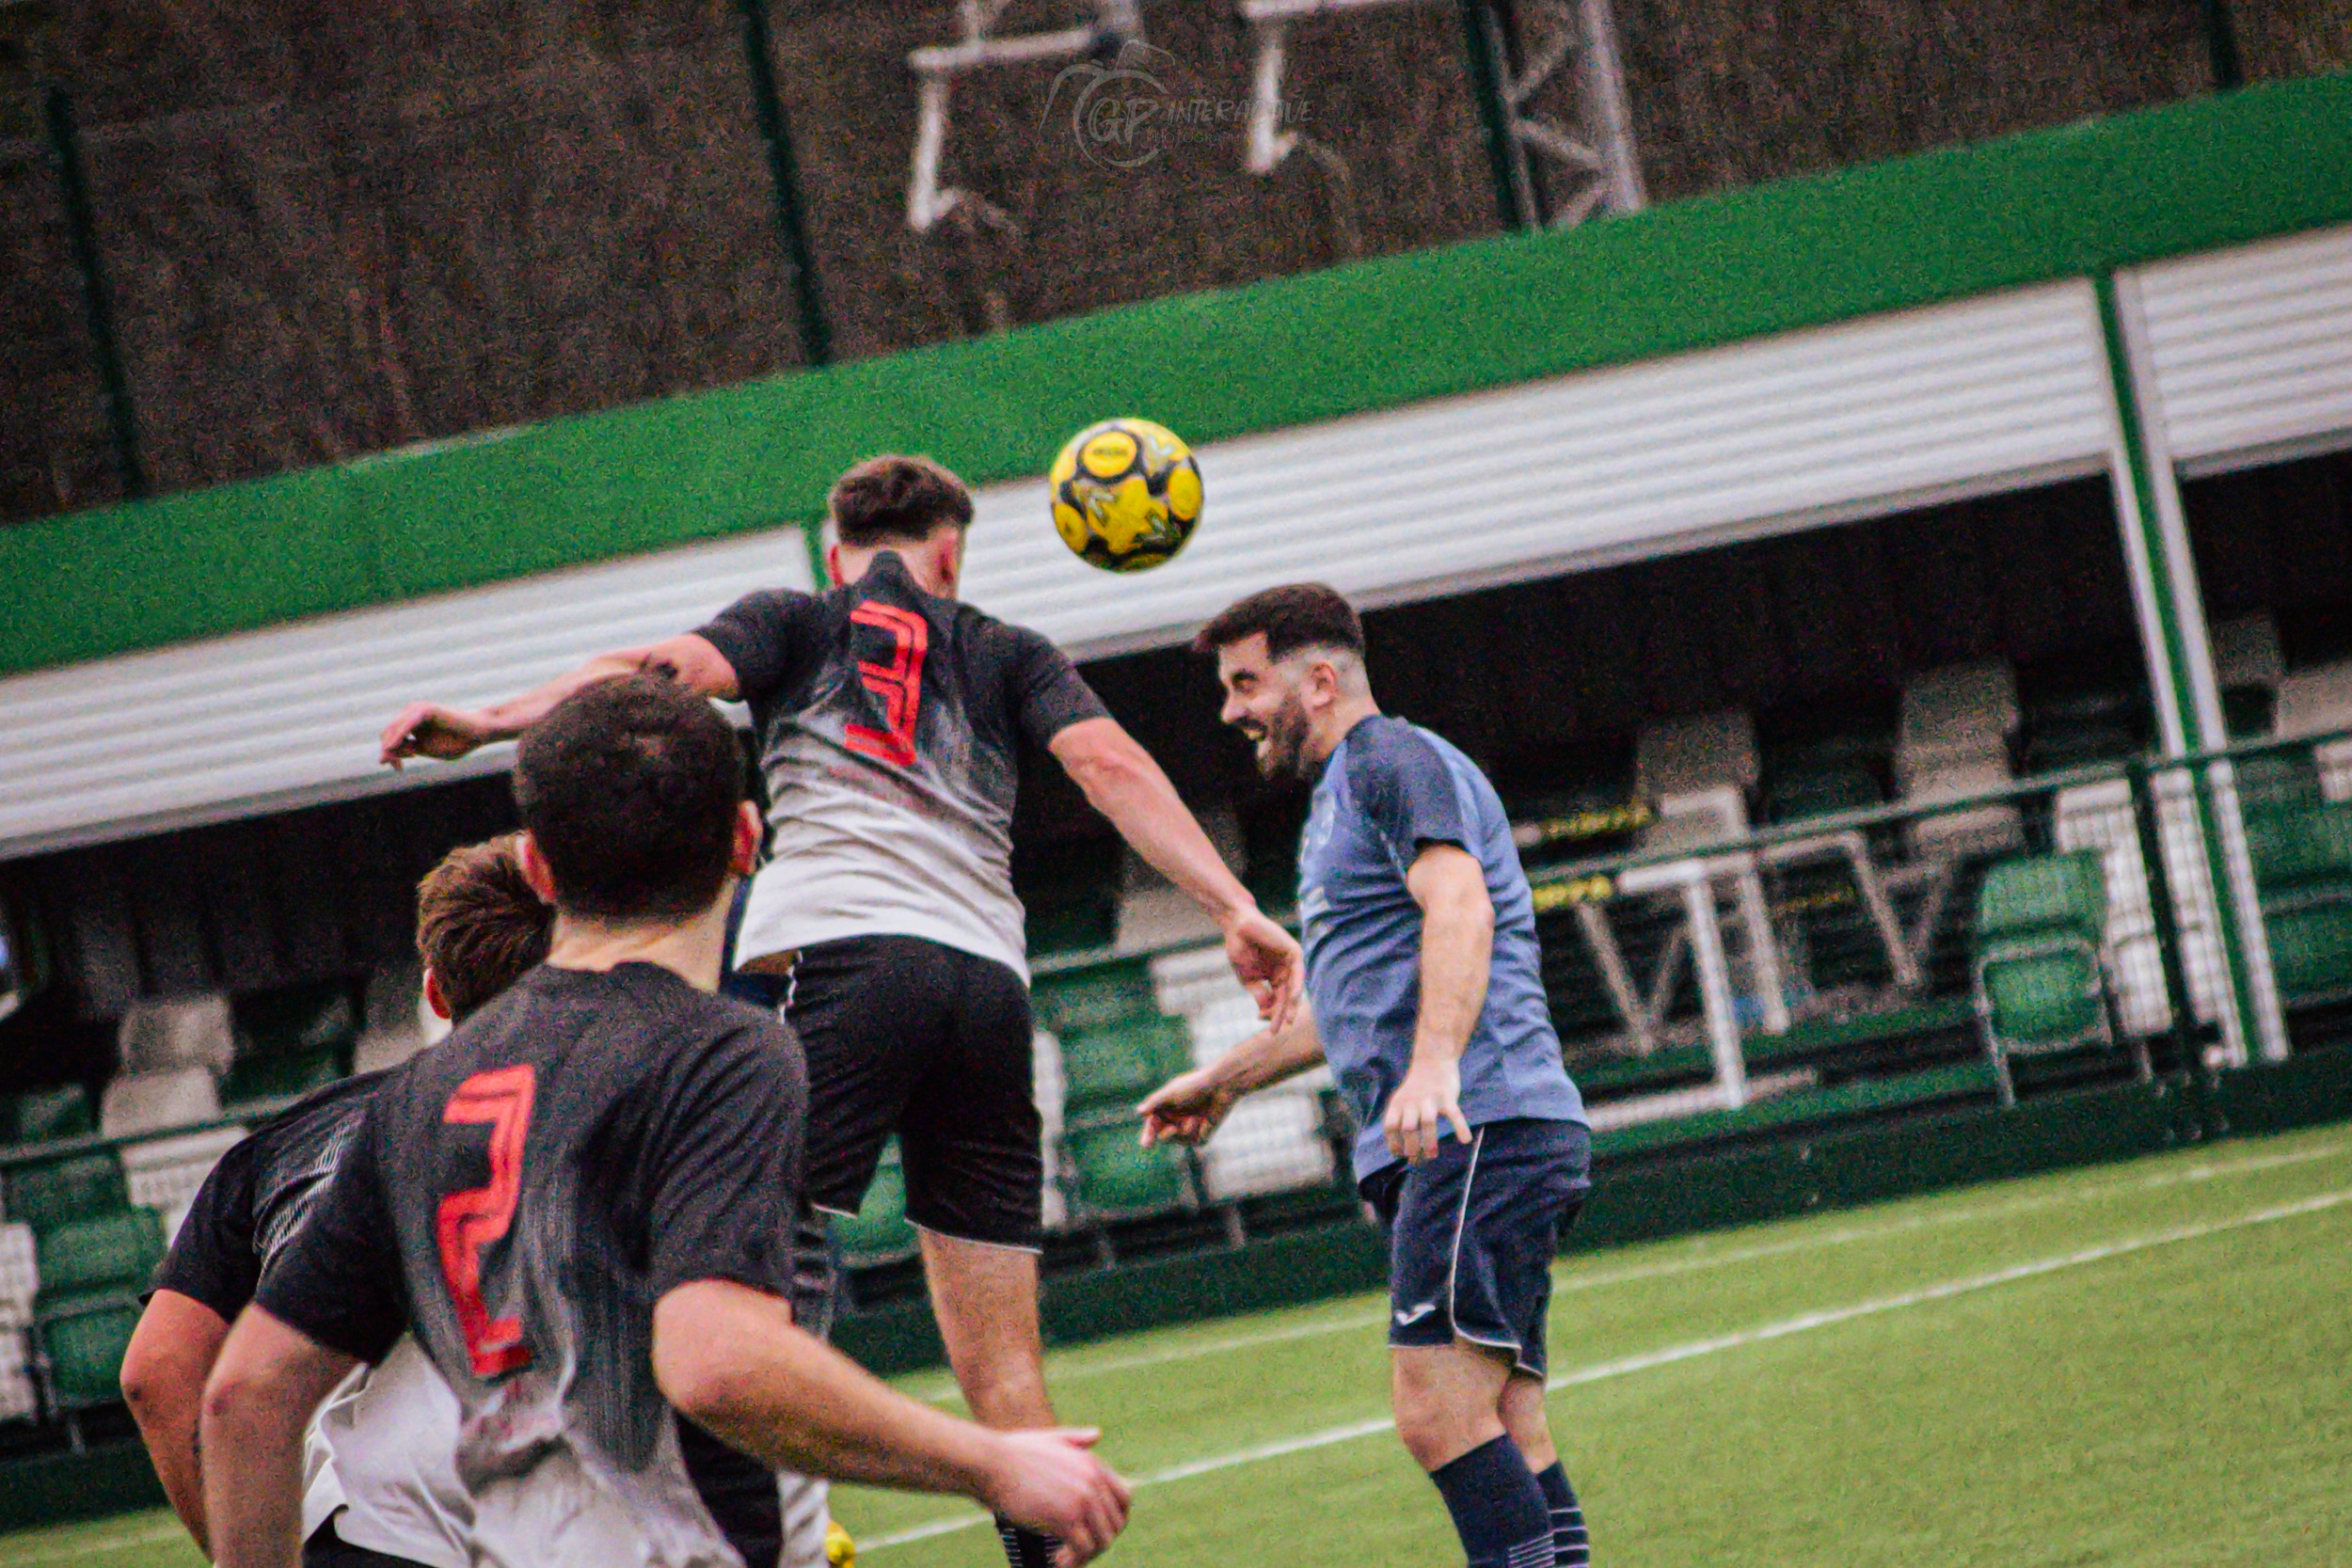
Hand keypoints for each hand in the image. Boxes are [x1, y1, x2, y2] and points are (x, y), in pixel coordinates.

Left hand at [379, 703, 496, 768]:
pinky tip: (392, 747)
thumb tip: (383, 755)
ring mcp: (417, 709)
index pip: (391, 736)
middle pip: (388, 733)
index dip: (390, 753)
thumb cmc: (457, 741)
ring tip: (399, 763)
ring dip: (392, 747)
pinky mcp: (425, 710)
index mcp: (411, 721)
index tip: (399, 769)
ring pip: (393, 729)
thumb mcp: (426, 749)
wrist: (479, 733)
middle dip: (389, 752)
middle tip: (398, 768)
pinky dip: (398, 737)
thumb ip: (406, 749)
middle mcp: (411, 712)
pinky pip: (405, 725)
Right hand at [977, 1428, 1130, 1565]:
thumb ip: (1076, 1438)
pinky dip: (1073, 1561)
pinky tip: (1057, 1562)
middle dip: (1100, 1541)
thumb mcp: (1050, 1438)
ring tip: (1066, 1559)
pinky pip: (1083, 1550)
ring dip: (1087, 1555)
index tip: (1097, 1533)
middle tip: (1078, 1551)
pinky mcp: (1065, 1519)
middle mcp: (1093, 1481)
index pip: (1124, 1499)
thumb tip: (1097, 1434)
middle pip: (1116, 1524)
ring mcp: (1081, 1500)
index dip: (1115, 1520)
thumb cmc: (1012, 1453)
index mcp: (1093, 1463)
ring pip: (1103, 1541)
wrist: (989, 1464)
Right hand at [1138, 1066, 1237, 1147]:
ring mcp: (1188, 1130)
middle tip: (1172, 1130)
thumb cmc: (1194, 1086)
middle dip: (1166, 1135)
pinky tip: (1202, 1120)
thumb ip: (1155, 1102)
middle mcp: (1174, 1121)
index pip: (1152, 1126)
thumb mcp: (1171, 1093)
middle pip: (1163, 1136)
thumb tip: (1139, 1112)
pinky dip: (1196, 1131)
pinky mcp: (1201, 1137)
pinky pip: (1194, 1141)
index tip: (1146, 1144)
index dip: (1148, 1134)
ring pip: (1178, 1141)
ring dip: (1184, 1130)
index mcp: (1164, 1110)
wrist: (1220, 1086)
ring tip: (1193, 1118)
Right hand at [1221, 908, 1302, 1032]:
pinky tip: (1292, 999)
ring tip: (1287, 1020)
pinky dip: (1296, 986)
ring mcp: (1290, 961)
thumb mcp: (1249, 979)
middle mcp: (1285, 971)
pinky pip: (1298, 972)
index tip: (1270, 1031)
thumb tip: (1267, 1011)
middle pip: (1287, 997)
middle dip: (1283, 1013)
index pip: (1277, 1001)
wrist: (1236, 927)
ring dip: (1291, 1004)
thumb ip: (1260, 994)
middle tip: (1279, 1029)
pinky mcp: (1293, 951)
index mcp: (1274, 977)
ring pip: (1294, 987)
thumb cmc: (1240, 950)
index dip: (1274, 1016)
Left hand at [1383, 1057, 1470, 1163]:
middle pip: (1408, 1128)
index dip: (1393, 1143)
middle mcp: (1412, 1101)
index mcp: (1398, 1103)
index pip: (1390, 1127)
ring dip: (1429, 1142)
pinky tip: (1465, 1140)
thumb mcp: (1402, 1099)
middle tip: (1417, 1161)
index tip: (1400, 1155)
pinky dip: (1460, 1127)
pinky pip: (1454, 1114)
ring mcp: (1430, 1098)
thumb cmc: (1418, 1086)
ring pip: (1428, 1123)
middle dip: (1411, 1148)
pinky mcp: (1447, 1096)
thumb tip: (1403, 1150)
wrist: (1433, 1059)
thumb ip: (1401, 1119)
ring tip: (1432, 1155)